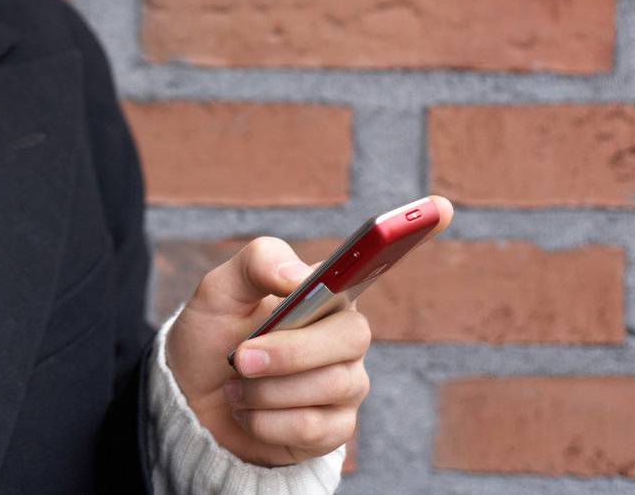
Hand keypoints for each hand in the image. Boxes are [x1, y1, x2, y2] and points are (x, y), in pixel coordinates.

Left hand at [162, 196, 453, 466]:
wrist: (191, 404)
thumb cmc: (212, 339)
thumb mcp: (219, 290)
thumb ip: (257, 265)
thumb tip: (302, 277)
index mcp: (326, 291)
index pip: (377, 262)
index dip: (409, 235)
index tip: (443, 205)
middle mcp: (344, 334)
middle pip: (352, 338)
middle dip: (289, 353)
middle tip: (241, 358)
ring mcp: (344, 382)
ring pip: (329, 387)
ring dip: (267, 391)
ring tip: (236, 386)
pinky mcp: (334, 427)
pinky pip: (317, 427)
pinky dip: (268, 423)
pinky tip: (249, 413)